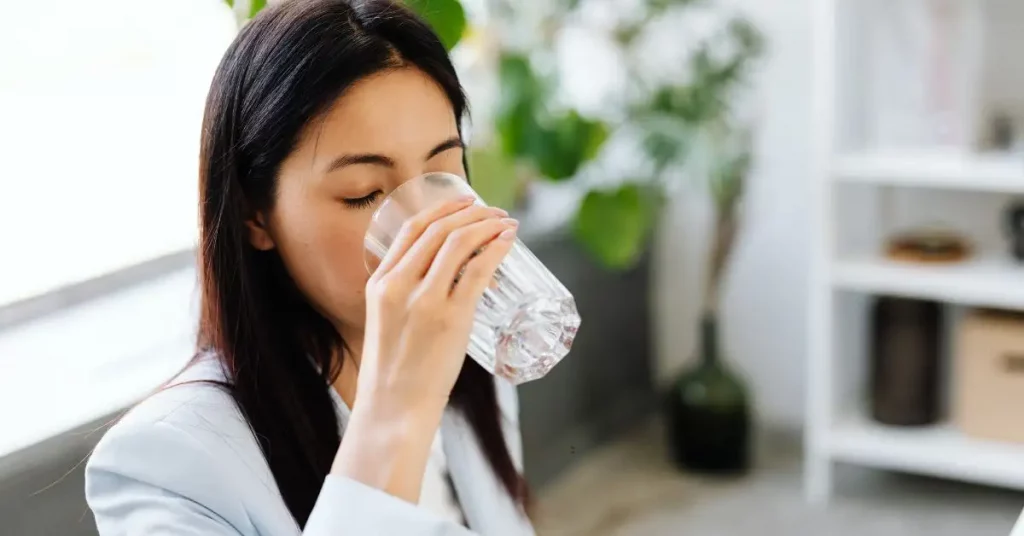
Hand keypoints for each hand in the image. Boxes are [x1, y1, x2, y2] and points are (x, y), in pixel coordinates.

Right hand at [359, 196, 517, 414]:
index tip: (465, 202)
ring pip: (460, 243)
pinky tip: (508, 242)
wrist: (394, 409)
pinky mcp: (451, 318)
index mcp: (379, 284)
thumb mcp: (387, 324)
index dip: (443, 209)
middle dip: (471, 212)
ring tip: (506, 223)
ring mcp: (425, 301)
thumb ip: (407, 298)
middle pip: (439, 229)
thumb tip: (448, 282)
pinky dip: (496, 249)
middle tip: (494, 211)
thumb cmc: (395, 373)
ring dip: (488, 225)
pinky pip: (478, 270)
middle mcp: (399, 285)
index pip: (412, 230)